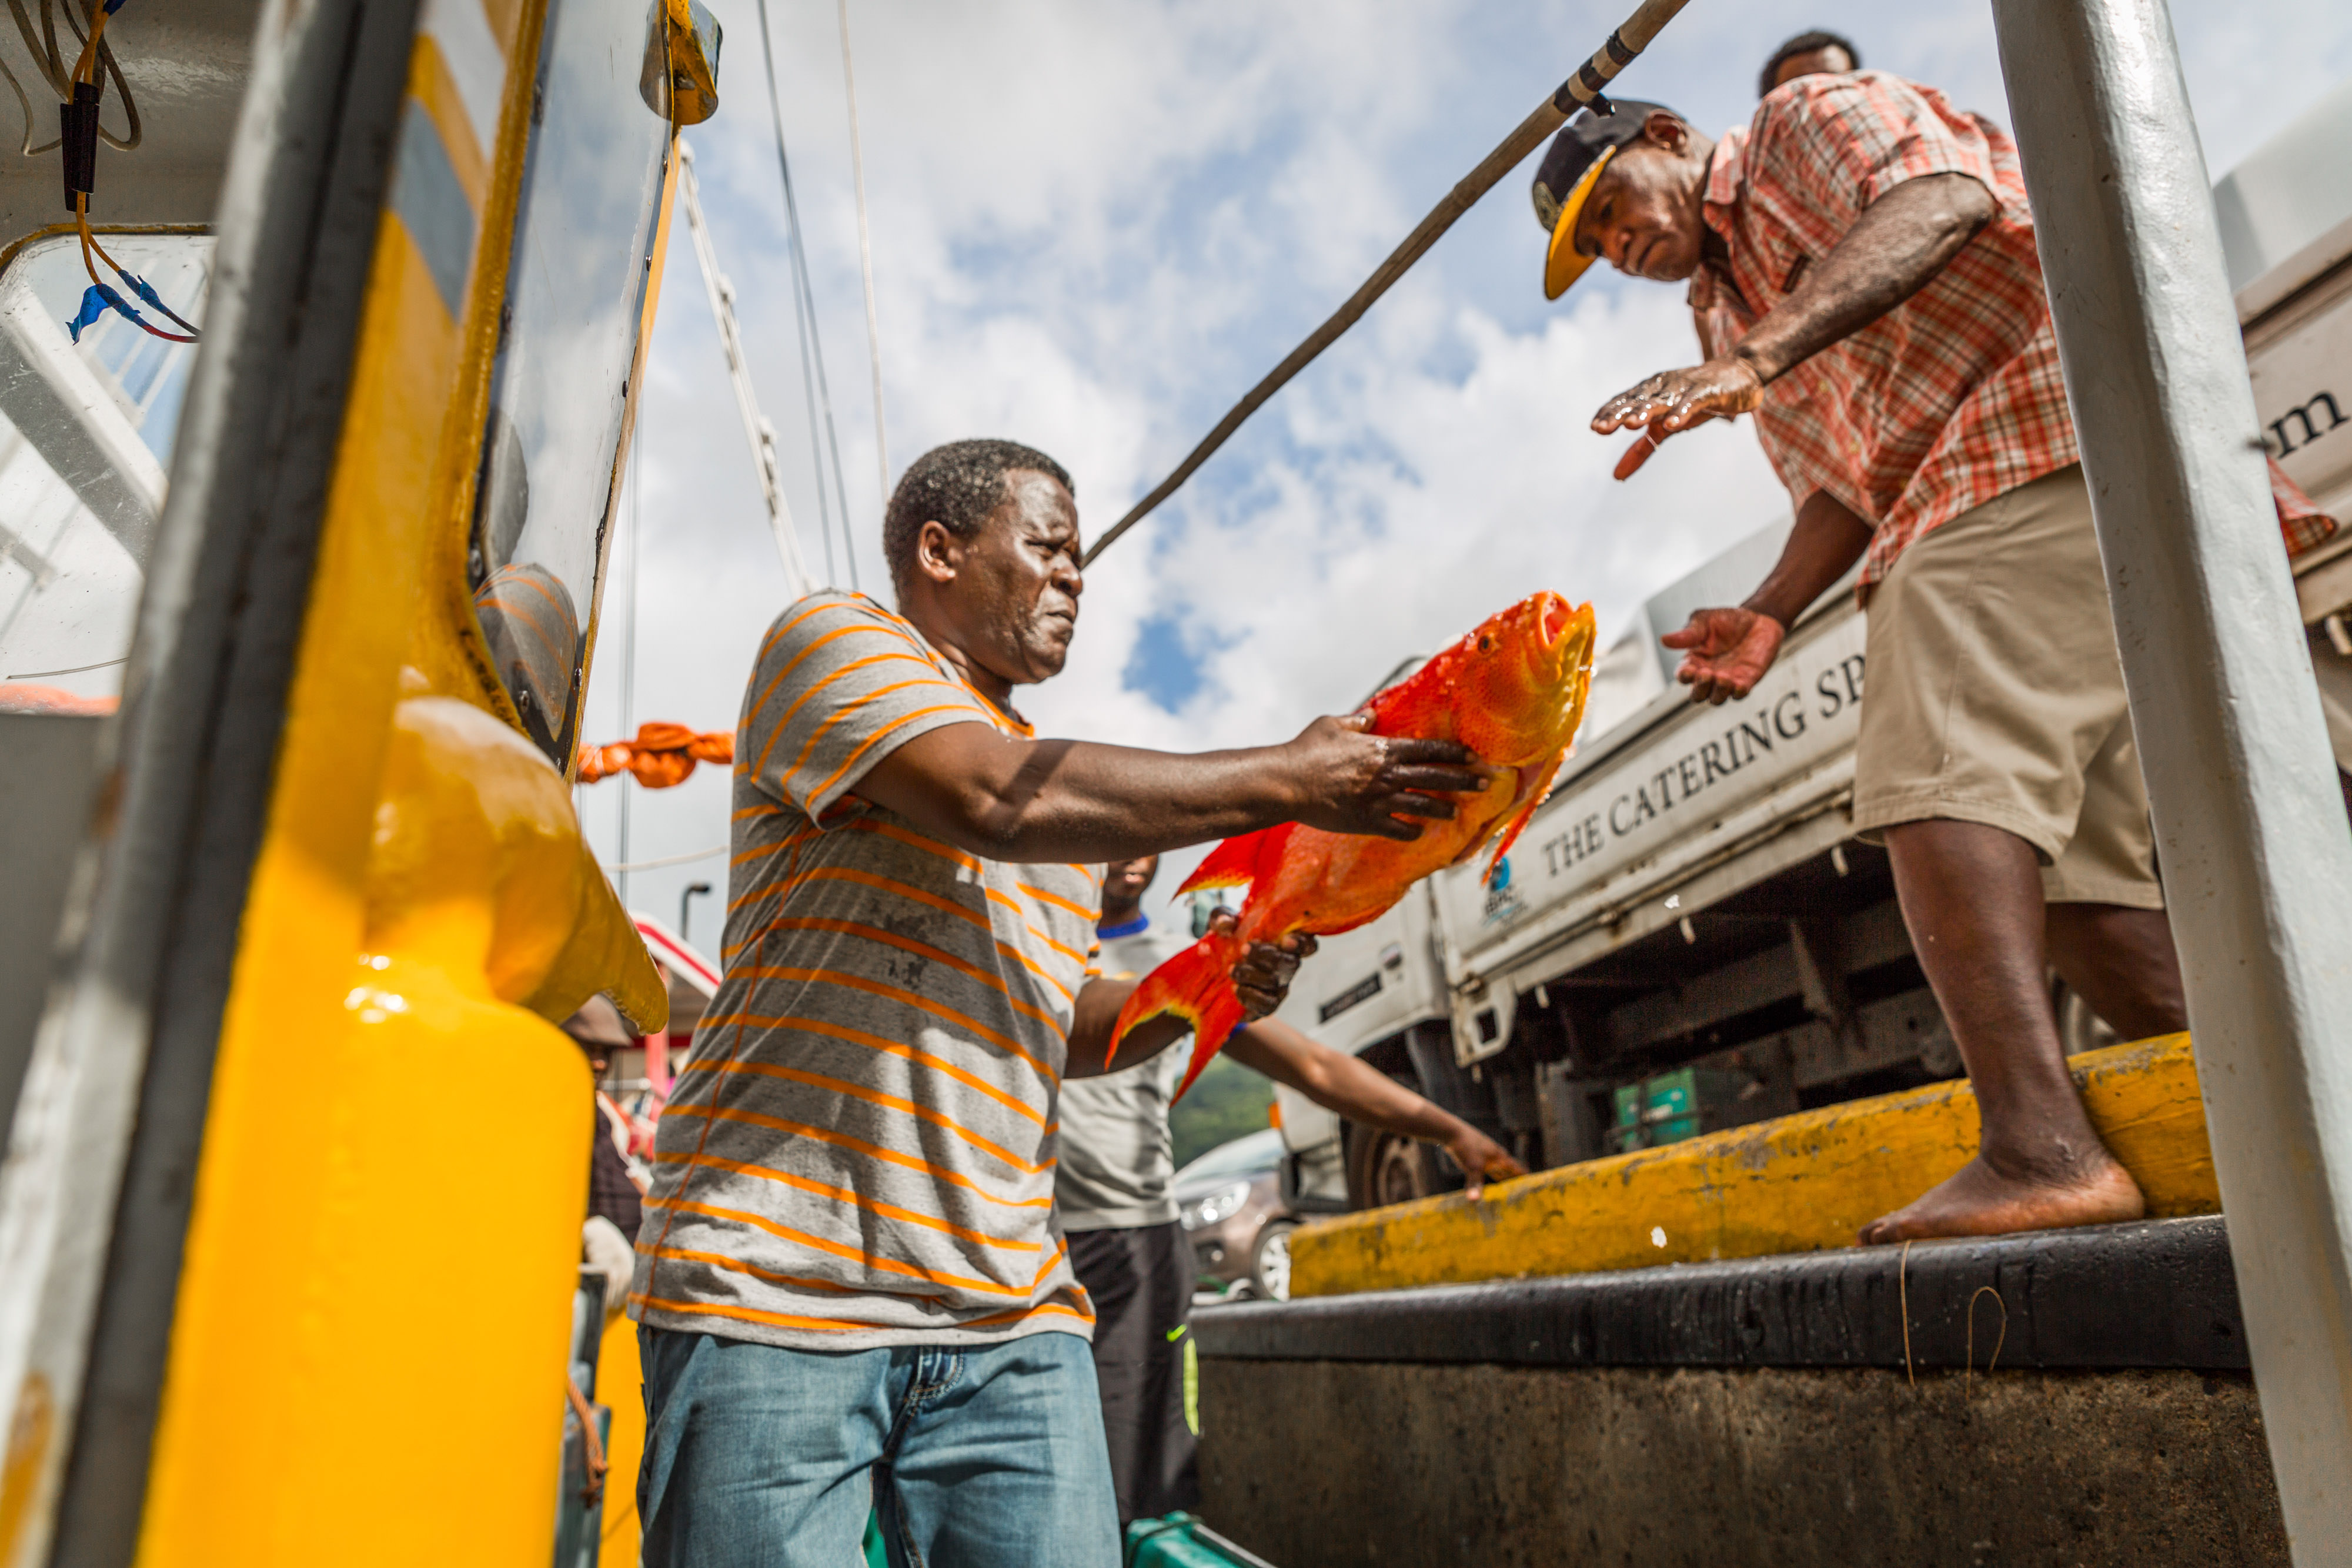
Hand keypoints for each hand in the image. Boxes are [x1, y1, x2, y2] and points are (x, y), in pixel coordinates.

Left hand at [1219, 910, 1316, 1021]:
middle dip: (1267, 956)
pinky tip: (1235, 988)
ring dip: (1252, 975)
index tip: (1286, 939)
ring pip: (1275, 983)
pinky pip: (1266, 1005)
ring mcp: (1279, 987)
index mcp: (1284, 942)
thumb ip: (1222, 917)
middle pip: (1291, 963)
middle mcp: (1287, 965)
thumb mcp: (1221, 921)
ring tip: (1232, 969)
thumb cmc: (1228, 938)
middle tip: (1244, 949)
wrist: (1214, 968)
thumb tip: (1225, 924)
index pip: (1307, 944)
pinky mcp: (1267, 1004)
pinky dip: (1250, 997)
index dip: (1302, 943)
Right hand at [1283, 714, 1489, 840]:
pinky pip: (1399, 830)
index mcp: (1383, 749)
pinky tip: (1418, 832)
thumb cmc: (1306, 750)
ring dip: (1443, 809)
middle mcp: (1388, 775)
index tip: (1474, 756)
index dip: (1455, 753)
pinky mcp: (1367, 822)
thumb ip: (1356, 722)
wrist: (1287, 783)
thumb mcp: (1331, 725)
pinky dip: (1411, 832)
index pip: (1429, 750)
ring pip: (1423, 806)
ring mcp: (1380, 801)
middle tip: (1484, 784)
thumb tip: (1372, 716)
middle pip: (1436, 777)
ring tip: (1456, 813)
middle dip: (1464, 781)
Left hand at [1443, 1125, 1525, 1200]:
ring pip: (1495, 1161)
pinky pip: (1485, 1160)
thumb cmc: (1465, 1148)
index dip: (1522, 1173)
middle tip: (1518, 1183)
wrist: (1451, 1131)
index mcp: (1498, 1155)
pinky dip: (1487, 1167)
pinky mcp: (1474, 1148)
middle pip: (1506, 1164)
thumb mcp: (1472, 1168)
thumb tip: (1474, 1201)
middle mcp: (1493, 1151)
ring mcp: (1484, 1149)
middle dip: (1512, 1174)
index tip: (1531, 1179)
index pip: (1514, 1166)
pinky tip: (1483, 1169)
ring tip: (1503, 1178)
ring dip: (1499, 1170)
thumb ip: (1475, 1185)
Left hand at [1592, 356, 1763, 438]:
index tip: (1595, 427)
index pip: (1624, 402)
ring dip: (1645, 411)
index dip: (1609, 413)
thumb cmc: (1695, 401)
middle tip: (1602, 428)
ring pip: (1661, 400)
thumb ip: (1641, 450)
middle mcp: (1663, 388)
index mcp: (1649, 393)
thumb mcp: (1664, 426)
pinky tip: (1671, 424)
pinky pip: (1692, 402)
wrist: (1738, 375)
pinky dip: (1681, 412)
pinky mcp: (1707, 393)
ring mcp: (1685, 388)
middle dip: (1619, 414)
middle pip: (1637, 402)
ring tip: (1631, 425)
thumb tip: (1616, 476)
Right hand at [1660, 607, 1785, 705]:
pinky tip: (1739, 685)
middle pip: (1698, 694)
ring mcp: (1727, 680)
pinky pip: (1740, 694)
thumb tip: (1664, 639)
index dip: (1684, 676)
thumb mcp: (1704, 621)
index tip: (1689, 670)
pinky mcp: (1746, 681)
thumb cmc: (1727, 620)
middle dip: (1700, 688)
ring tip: (1724, 678)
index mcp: (1694, 661)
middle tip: (1706, 674)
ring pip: (1717, 698)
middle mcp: (1708, 674)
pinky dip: (1738, 693)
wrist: (1758, 618)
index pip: (1683, 676)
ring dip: (1719, 692)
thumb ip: (1688, 634)